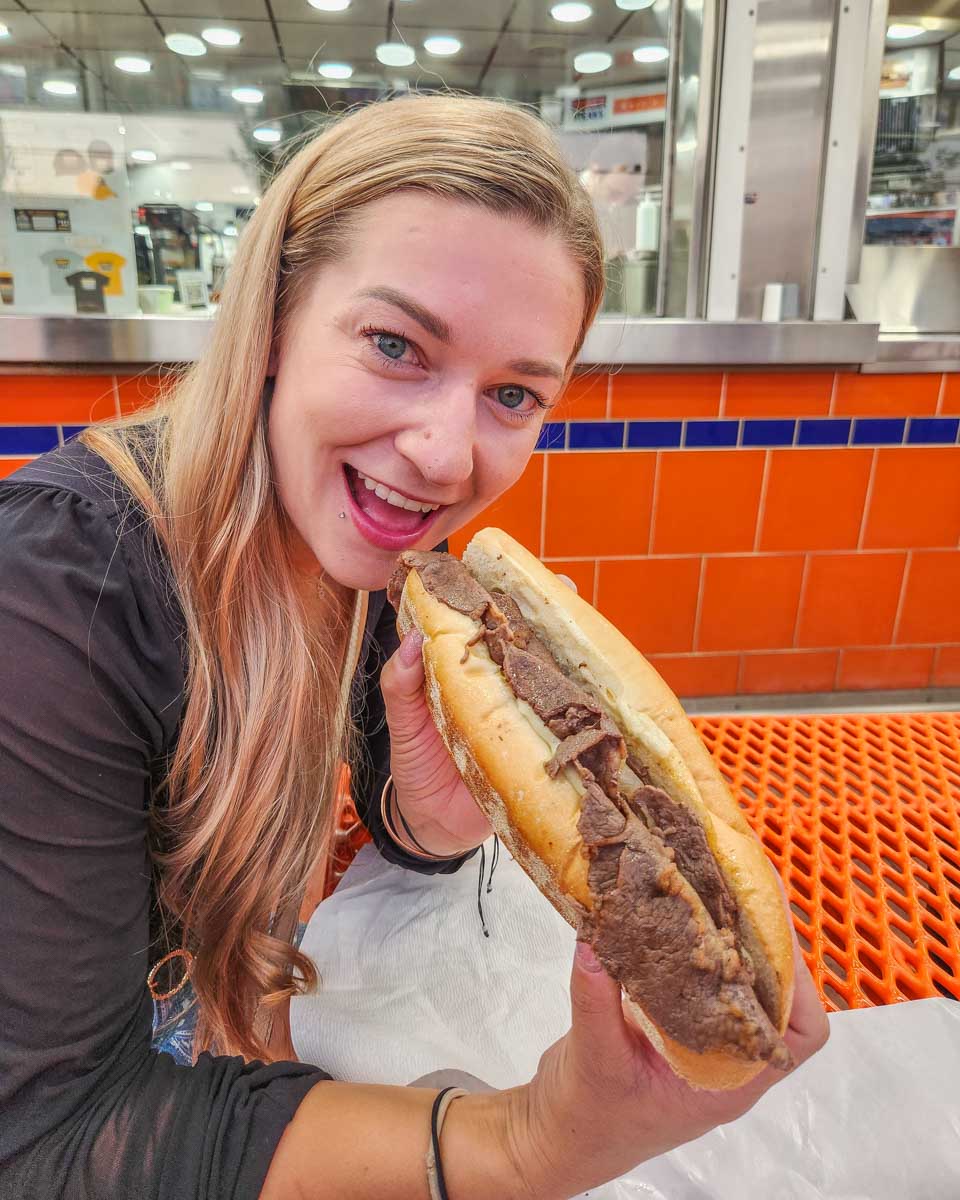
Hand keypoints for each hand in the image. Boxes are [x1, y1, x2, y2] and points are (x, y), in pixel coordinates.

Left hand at [378, 571, 578, 858]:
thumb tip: (411, 638)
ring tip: (582, 637)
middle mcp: (504, 687)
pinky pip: (567, 728)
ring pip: (557, 679)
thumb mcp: (402, 722)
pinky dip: (584, 713)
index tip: (514, 571)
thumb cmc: (417, 766)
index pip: (488, 625)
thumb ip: (401, 683)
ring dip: (573, 657)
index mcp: (469, 671)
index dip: (504, 595)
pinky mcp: (543, 752)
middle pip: (533, 643)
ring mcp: (527, 717)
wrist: (433, 826)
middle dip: (552, 615)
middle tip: (563, 593)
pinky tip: (597, 697)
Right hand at [515, 917, 828, 1196]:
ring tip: (717, 888)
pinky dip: (693, 943)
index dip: (798, 986)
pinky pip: (698, 976)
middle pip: (774, 996)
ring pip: (739, 982)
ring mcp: (702, 1036)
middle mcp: (727, 1058)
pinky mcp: (673, 1016)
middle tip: (744, 888)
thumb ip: (595, 1004)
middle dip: (764, 941)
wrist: (560, 1132)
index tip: (772, 938)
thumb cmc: (589, 1118)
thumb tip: (593, 944)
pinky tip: (678, 909)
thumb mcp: (595, 1062)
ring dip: (731, 937)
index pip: (799, 1037)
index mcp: (729, 1083)